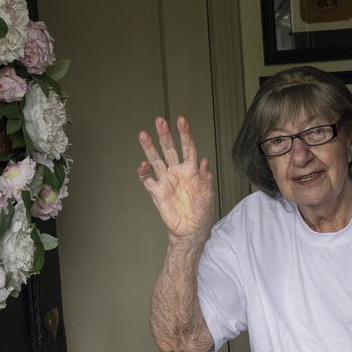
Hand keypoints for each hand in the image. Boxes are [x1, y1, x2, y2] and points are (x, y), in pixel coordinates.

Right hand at [137, 116, 214, 240]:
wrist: (191, 230)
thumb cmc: (202, 212)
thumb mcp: (208, 193)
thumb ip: (206, 177)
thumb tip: (204, 161)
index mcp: (191, 170)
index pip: (188, 147)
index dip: (185, 134)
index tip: (181, 121)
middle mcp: (177, 171)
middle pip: (169, 149)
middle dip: (164, 135)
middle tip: (160, 121)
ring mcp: (166, 180)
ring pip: (155, 160)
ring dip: (149, 148)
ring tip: (143, 135)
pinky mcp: (157, 192)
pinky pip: (147, 180)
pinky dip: (143, 173)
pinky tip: (142, 166)